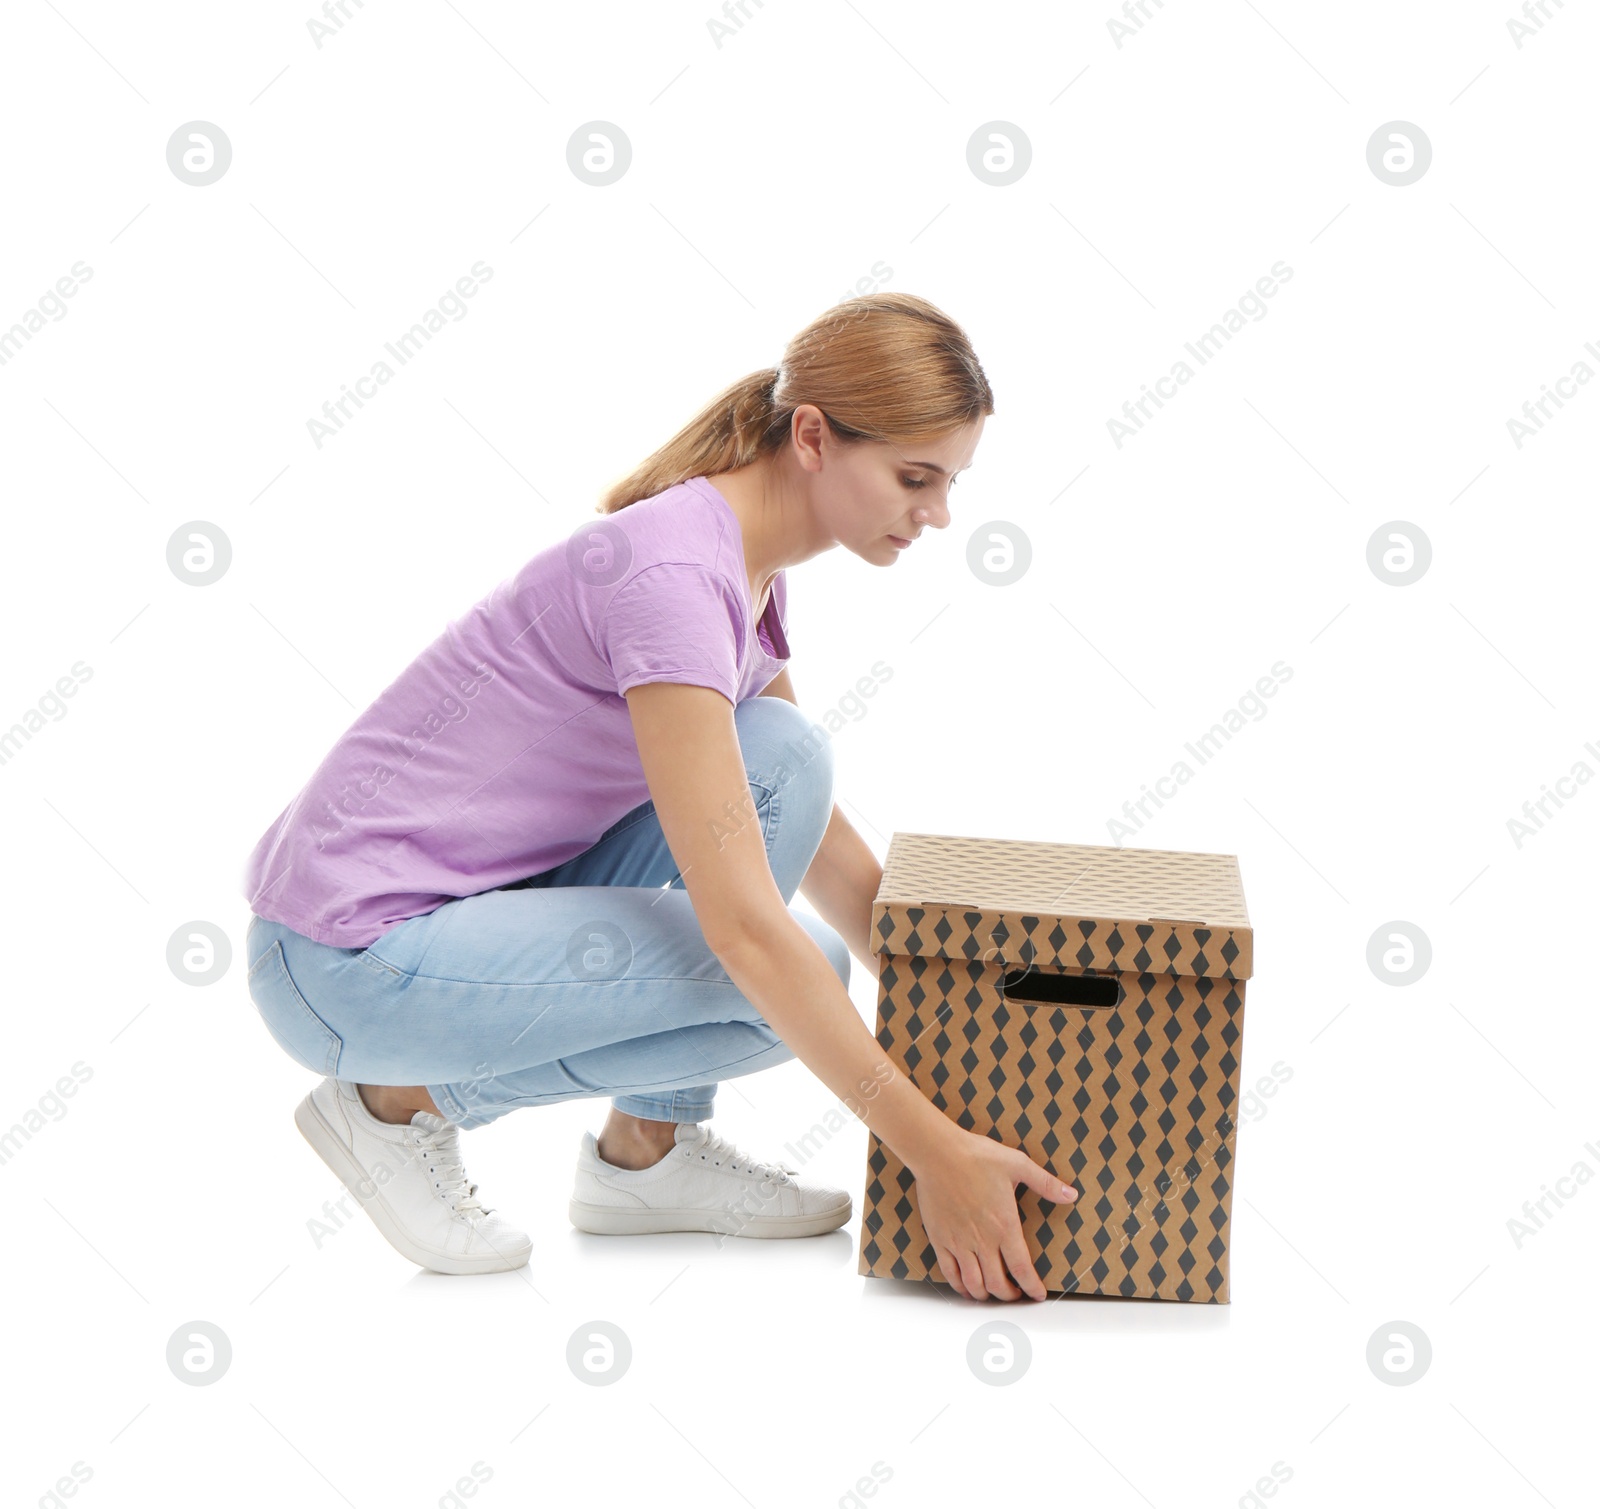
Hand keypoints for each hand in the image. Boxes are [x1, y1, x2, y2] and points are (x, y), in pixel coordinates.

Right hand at [910, 1126, 1077, 1300]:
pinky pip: (950, 1273)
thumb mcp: (1017, 1164)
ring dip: (986, 1295)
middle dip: (1010, 1295)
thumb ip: (1045, 1183)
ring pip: (974, 1284)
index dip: (1032, 1287)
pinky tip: (966, 1286)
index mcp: (1004, 1225)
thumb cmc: (976, 1156)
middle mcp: (982, 1240)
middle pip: (997, 1284)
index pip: (1022, 1269)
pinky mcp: (940, 1239)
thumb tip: (1071, 1194)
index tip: (1037, 1294)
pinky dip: (960, 1286)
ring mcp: (959, 1242)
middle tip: (1015, 1294)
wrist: (938, 1152)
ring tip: (992, 1293)